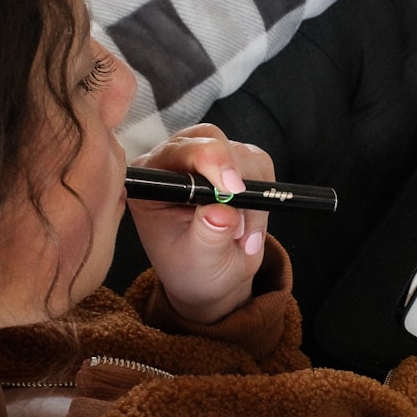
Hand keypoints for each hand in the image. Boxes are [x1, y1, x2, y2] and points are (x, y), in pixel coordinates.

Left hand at [127, 123, 273, 322]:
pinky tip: (250, 226)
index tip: (232, 191)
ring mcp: (208, 158)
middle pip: (211, 138)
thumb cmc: (194, 270)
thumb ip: (208, 236)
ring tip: (242, 237)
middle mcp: (175, 160)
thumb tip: (223, 212)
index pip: (177, 152)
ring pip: (242, 153)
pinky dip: (263, 195)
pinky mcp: (237, 162)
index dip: (208, 161)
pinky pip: (261, 164)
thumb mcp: (199, 262)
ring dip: (252, 196)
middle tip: (246, 214)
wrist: (213, 277)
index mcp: (152, 180)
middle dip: (235, 175)